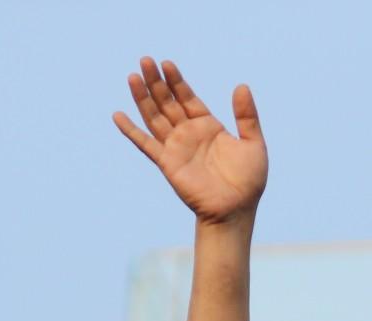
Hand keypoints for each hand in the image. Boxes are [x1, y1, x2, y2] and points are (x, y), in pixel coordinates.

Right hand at [113, 58, 266, 224]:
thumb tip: (241, 86)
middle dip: (156, 82)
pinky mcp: (167, 163)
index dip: (177, 81)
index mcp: (207, 126)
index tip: (167, 64)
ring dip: (142, 98)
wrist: (235, 210)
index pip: (187, 98)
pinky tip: (118, 115)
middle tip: (146, 60)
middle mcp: (188, 134)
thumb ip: (246, 115)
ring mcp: (176, 147)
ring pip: (154, 117)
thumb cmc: (247, 181)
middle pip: (167, 102)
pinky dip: (131, 131)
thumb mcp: (253, 143)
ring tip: (133, 76)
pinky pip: (145, 144)